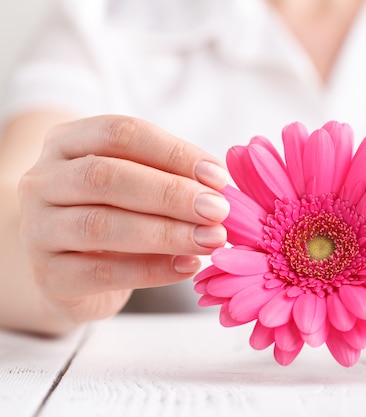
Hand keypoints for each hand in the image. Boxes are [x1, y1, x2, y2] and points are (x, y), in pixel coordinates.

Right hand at [18, 115, 229, 324]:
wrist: (67, 271)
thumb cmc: (112, 215)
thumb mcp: (134, 185)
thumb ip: (167, 176)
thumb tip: (219, 183)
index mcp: (67, 143)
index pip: (119, 133)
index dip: (173, 153)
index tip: (218, 177)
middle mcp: (43, 181)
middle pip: (106, 176)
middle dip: (170, 193)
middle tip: (218, 210)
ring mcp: (38, 229)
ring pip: (101, 225)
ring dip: (166, 232)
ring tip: (211, 239)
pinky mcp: (49, 276)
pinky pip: (102, 273)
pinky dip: (152, 270)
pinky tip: (188, 266)